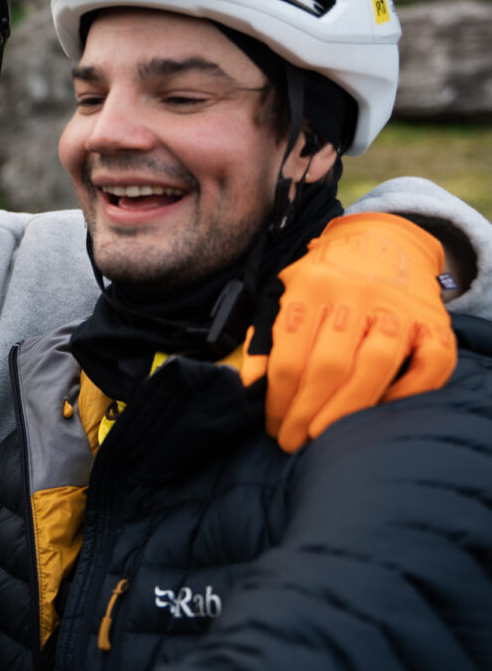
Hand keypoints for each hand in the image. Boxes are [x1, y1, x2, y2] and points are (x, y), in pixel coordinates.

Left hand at [242, 212, 457, 452]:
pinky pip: (427, 367)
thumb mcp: (284, 293)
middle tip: (292, 441)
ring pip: (374, 367)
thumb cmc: (326, 278)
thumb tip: (249, 386)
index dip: (278, 399)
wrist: (385, 242)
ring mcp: (398, 308)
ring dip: (346, 411)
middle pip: (329, 367)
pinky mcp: (434, 323)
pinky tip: (377, 413)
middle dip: (305, 413)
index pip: (290, 355)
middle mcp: (356, 294)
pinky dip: (406, 394)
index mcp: (312, 286)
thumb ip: (264, 337)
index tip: (272, 425)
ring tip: (323, 438)